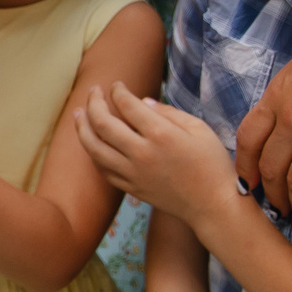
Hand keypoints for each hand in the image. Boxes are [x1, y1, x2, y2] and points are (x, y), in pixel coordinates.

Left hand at [74, 83, 239, 228]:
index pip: (127, 105)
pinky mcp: (131, 188)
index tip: (117, 85)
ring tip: (78, 114)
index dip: (118, 91)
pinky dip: (93, 153)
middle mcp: (142, 153)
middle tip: (93, 91)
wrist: (214, 205)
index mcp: (161, 134)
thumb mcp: (199, 129)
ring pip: (94, 148)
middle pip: (103, 123)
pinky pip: (102, 169)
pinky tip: (92, 143)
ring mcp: (133, 173)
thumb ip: (168, 112)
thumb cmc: (213, 165)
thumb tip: (141, 102)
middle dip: (94, 102)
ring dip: (82, 128)